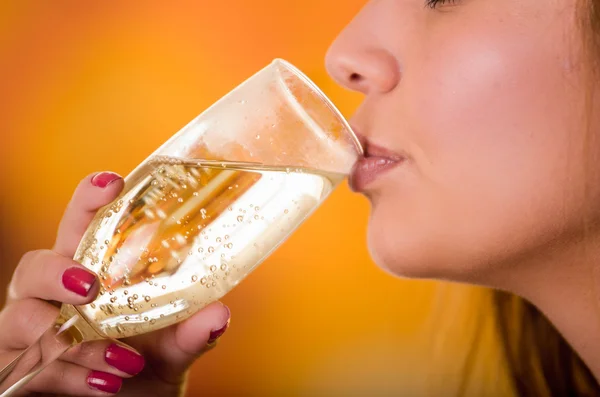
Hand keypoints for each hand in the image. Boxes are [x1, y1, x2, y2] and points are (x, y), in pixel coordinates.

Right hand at [0, 172, 230, 395]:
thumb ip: (192, 332)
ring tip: (124, 359)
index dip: (88, 201)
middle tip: (90, 286)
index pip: (82, 226)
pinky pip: (27, 368)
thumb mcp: (173, 348)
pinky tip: (108, 385)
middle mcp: (54, 298)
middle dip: (57, 271)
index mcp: (91, 274)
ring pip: (25, 318)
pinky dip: (70, 376)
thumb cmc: (146, 367)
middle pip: (35, 264)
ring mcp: (30, 333)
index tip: (111, 182)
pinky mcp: (21, 372)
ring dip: (76, 340)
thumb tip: (219, 314)